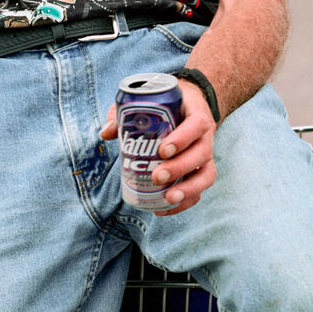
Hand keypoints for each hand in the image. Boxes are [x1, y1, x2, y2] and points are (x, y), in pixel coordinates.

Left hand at [98, 83, 218, 211]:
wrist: (189, 108)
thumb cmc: (167, 107)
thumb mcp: (149, 103)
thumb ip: (127, 114)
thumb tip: (106, 133)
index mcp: (196, 116)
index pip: (196, 126)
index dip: (182, 139)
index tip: (162, 151)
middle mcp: (205, 137)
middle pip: (201, 154)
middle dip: (180, 168)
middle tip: (157, 177)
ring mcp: (206, 157)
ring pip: (206, 175)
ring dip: (188, 190)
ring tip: (168, 199)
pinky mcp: (202, 172)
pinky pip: (200, 190)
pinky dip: (185, 202)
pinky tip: (164, 208)